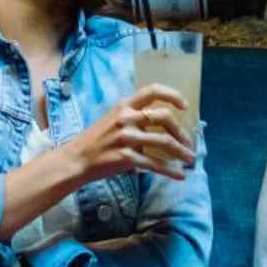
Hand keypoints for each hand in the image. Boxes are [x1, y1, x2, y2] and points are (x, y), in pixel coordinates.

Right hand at [61, 84, 195, 185]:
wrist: (77, 159)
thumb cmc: (96, 140)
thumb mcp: (114, 120)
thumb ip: (135, 118)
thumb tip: (163, 124)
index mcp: (124, 106)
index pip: (152, 91)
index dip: (172, 95)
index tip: (185, 106)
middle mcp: (126, 118)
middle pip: (164, 117)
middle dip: (181, 131)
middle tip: (188, 143)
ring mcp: (126, 138)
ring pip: (164, 142)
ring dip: (181, 152)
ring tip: (189, 159)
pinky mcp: (126, 157)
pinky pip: (155, 164)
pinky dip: (170, 171)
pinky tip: (180, 176)